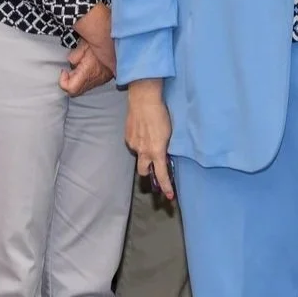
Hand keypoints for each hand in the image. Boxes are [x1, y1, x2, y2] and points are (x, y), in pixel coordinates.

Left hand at [59, 42, 114, 95]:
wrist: (117, 47)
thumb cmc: (102, 44)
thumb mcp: (85, 44)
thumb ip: (75, 55)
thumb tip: (70, 62)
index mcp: (89, 72)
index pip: (71, 88)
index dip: (63, 82)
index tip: (64, 71)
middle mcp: (94, 80)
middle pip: (75, 92)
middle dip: (68, 82)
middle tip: (69, 71)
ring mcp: (99, 81)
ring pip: (81, 89)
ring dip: (76, 81)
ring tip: (78, 68)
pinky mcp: (103, 80)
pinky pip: (88, 85)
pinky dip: (83, 80)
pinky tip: (85, 69)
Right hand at [124, 81, 174, 201]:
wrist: (144, 99)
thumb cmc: (161, 114)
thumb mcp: (169, 133)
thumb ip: (165, 147)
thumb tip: (164, 155)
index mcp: (157, 151)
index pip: (162, 175)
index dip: (166, 187)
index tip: (169, 196)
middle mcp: (143, 151)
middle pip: (144, 171)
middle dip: (149, 172)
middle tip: (155, 166)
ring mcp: (133, 144)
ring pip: (139, 156)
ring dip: (144, 153)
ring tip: (150, 138)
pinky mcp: (127, 137)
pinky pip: (134, 144)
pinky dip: (139, 142)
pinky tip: (143, 130)